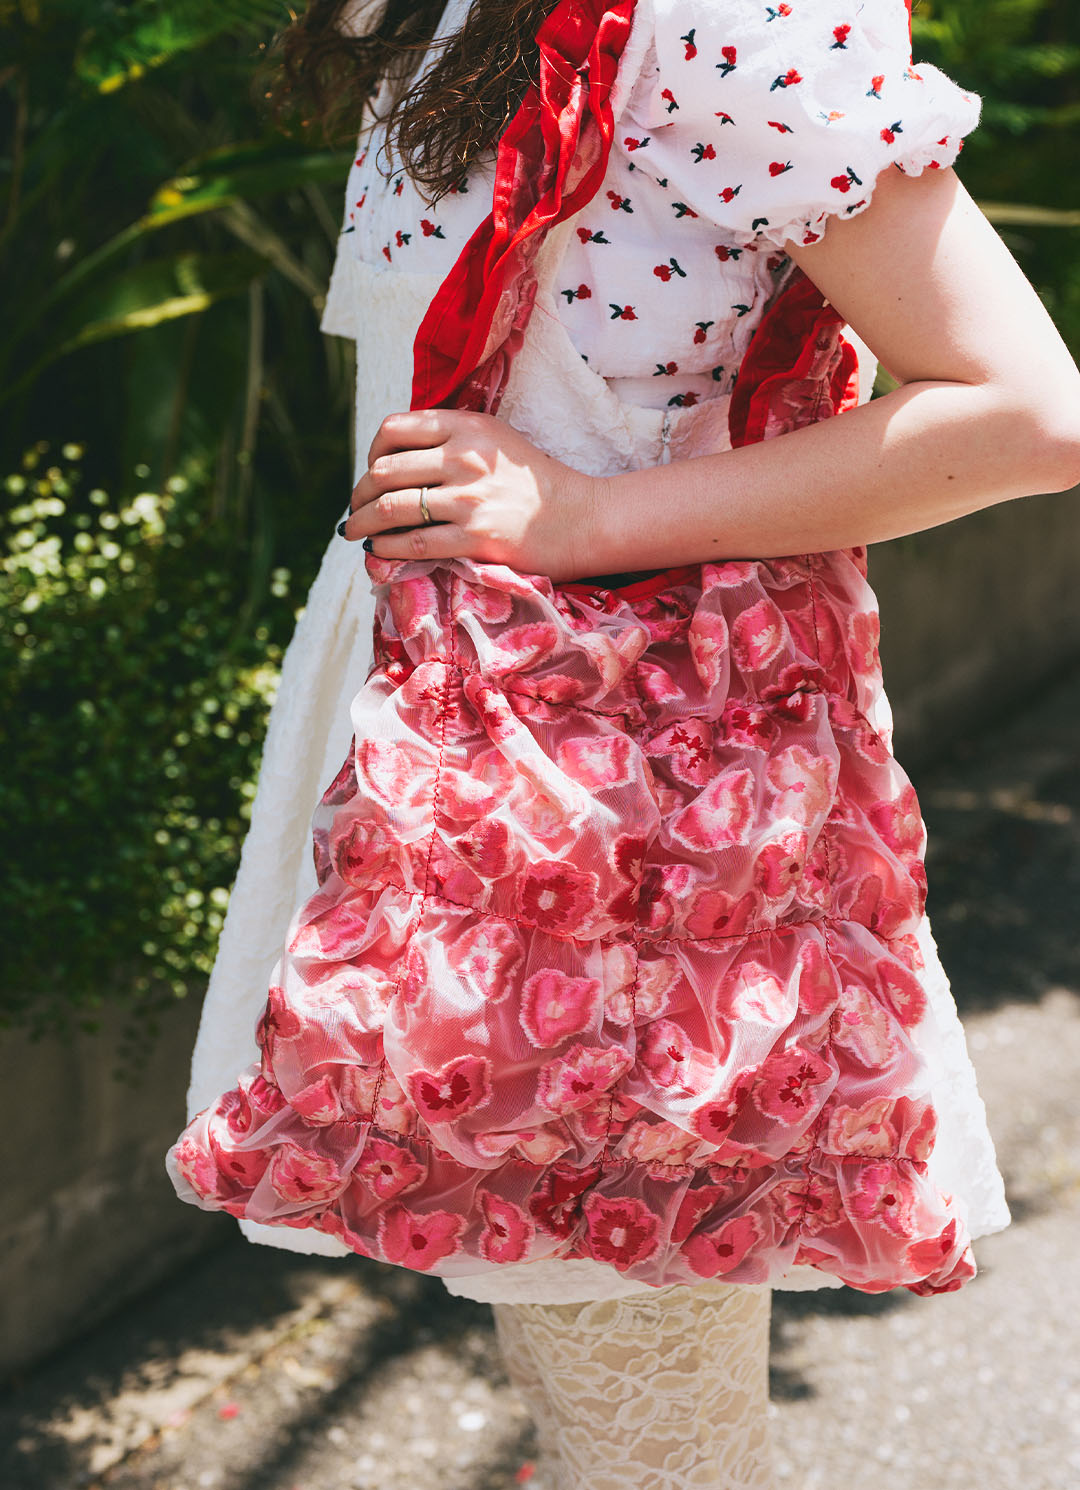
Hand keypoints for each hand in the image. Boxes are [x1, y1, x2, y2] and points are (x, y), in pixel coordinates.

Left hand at [337, 409, 601, 581]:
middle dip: (360, 493)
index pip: (395, 429)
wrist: (582, 518)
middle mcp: (464, 458)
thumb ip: (452, 439)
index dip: (372, 452)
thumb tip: (395, 458)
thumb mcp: (496, 441)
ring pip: (391, 507)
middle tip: (356, 509)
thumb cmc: (535, 483)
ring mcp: (469, 499)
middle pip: (385, 470)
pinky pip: (413, 542)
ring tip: (355, 531)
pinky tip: (379, 552)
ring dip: (363, 522)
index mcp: (466, 427)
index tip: (372, 471)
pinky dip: (386, 548)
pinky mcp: (475, 538)